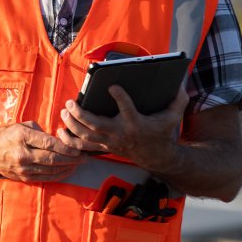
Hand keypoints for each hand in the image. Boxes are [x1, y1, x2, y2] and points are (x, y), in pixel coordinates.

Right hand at [0, 121, 83, 182]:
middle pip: (52, 159)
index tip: (77, 148)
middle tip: (84, 157)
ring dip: (68, 167)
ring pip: (51, 170)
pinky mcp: (25, 178)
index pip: (49, 144)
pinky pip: (46, 178)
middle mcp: (23, 154)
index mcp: (22, 137)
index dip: (66, 147)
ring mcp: (24, 168)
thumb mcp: (22, 126)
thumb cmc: (8, 135)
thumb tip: (57, 138)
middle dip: (71, 159)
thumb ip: (40, 131)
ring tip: (79, 164)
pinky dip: (59, 175)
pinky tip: (68, 171)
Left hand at [57, 86, 187, 171]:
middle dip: (80, 113)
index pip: (127, 109)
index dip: (120, 97)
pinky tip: (61, 131)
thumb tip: (180, 83)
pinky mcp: (104, 147)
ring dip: (71, 124)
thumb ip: (178, 100)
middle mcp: (120, 132)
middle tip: (70, 102)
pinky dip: (70, 141)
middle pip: (95, 124)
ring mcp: (110, 141)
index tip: (111, 86)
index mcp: (136, 122)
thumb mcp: (173, 116)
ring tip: (64, 111)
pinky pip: (83, 147)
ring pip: (85, 135)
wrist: (157, 157)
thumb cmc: (161, 132)